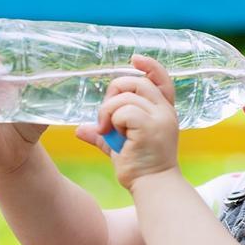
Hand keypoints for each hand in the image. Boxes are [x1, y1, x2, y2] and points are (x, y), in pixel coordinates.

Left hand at [92, 55, 178, 190]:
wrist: (153, 186)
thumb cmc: (140, 167)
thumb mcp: (120, 144)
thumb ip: (104, 133)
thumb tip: (80, 129)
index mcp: (163, 110)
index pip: (162, 79)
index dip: (149, 65)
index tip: (134, 58)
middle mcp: (165, 110)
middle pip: (136, 81)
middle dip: (114, 92)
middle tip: (106, 115)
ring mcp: (160, 118)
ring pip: (126, 95)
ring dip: (108, 110)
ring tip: (106, 129)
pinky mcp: (150, 127)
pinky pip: (124, 110)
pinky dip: (112, 120)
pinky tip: (112, 135)